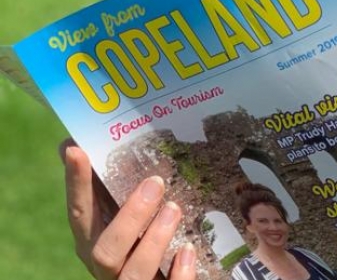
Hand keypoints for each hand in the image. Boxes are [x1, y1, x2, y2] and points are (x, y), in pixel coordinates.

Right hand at [60, 141, 196, 279]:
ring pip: (134, 273)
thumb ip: (113, 192)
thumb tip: (90, 142)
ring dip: (154, 240)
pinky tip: (189, 249)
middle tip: (155, 183)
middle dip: (129, 218)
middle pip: (106, 250)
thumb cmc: (139, 243)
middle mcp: (106, 269)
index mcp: (93, 244)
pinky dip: (179, 273)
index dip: (76, 184)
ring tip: (174, 208)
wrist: (157, 278)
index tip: (77, 150)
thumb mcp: (124, 219)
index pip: (80, 214)